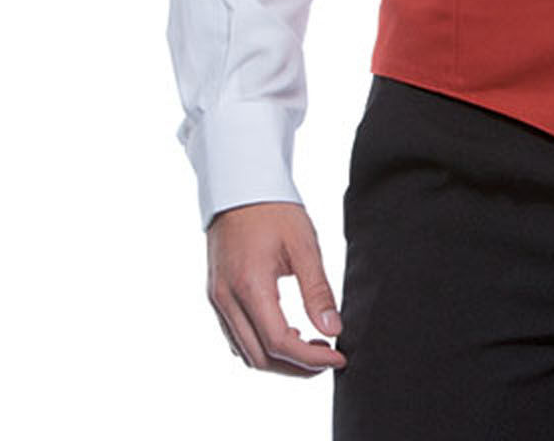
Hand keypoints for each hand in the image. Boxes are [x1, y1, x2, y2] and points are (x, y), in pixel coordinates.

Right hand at [205, 200, 347, 374]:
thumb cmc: (273, 208)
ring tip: (311, 349)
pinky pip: (235, 336)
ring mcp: (217, 299)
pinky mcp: (216, 295)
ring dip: (278, 361)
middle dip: (296, 368)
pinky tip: (285, 336)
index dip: (309, 359)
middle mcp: (226, 299)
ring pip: (245, 352)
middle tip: (328, 358)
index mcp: (250, 285)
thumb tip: (332, 330)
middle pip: (259, 357)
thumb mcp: (304, 244)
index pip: (278, 343)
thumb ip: (317, 290)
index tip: (337, 357)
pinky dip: (260, 347)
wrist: (240, 184)